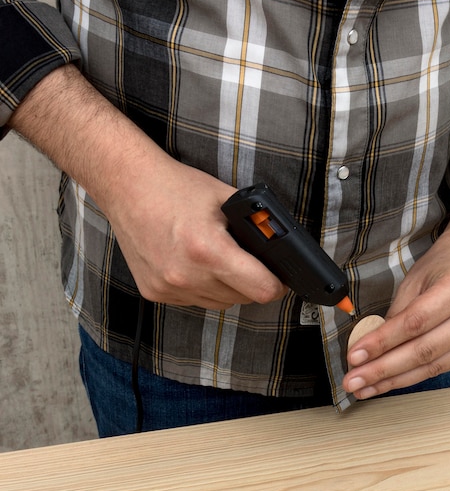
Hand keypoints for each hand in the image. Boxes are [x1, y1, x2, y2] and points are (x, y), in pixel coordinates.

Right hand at [105, 157, 286, 309]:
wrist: (127, 186)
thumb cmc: (175, 188)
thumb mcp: (226, 199)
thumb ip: (256, 226)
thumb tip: (281, 246)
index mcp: (208, 250)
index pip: (261, 290)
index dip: (276, 285)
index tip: (278, 278)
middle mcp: (187, 275)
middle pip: (243, 298)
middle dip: (251, 282)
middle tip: (246, 260)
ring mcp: (169, 287)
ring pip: (220, 303)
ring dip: (226, 288)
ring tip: (215, 257)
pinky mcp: (155, 292)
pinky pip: (195, 300)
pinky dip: (202, 287)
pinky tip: (193, 263)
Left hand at [342, 143, 449, 399]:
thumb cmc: (445, 259)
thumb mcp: (414, 276)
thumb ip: (395, 310)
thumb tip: (368, 342)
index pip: (411, 324)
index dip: (379, 344)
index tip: (352, 357)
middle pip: (421, 351)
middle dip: (382, 370)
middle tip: (353, 383)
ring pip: (431, 364)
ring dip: (393, 379)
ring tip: (365, 389)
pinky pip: (442, 367)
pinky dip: (413, 376)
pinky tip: (390, 382)